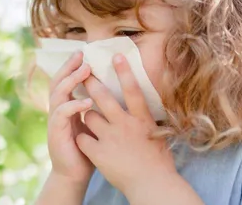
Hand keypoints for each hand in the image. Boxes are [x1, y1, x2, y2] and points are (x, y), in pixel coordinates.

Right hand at [46, 51, 94, 184]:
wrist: (75, 175)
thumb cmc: (88, 150)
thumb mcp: (94, 125)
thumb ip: (98, 109)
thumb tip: (117, 91)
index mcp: (66, 107)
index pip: (66, 81)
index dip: (72, 67)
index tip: (85, 53)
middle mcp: (58, 111)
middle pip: (58, 82)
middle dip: (69, 67)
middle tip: (81, 54)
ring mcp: (55, 122)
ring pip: (58, 94)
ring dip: (71, 81)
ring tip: (85, 71)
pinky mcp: (56, 134)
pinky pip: (61, 115)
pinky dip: (73, 106)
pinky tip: (85, 101)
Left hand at [75, 54, 176, 193]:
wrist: (151, 185)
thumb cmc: (159, 162)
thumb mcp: (158, 135)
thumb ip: (148, 120)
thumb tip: (144, 107)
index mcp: (142, 119)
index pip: (132, 90)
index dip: (124, 71)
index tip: (115, 56)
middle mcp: (125, 125)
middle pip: (103, 97)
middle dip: (91, 82)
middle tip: (84, 73)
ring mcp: (110, 139)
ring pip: (89, 116)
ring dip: (88, 116)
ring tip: (91, 120)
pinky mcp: (99, 153)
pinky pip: (82, 138)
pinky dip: (82, 138)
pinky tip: (85, 142)